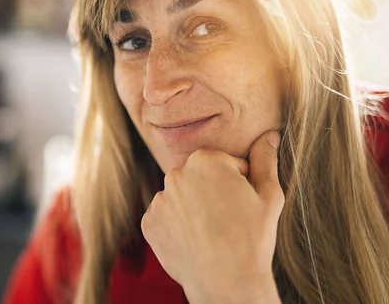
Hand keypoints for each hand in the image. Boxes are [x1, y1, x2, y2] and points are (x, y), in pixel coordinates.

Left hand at [141, 131, 283, 303]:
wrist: (226, 282)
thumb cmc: (252, 237)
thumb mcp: (269, 195)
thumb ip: (265, 160)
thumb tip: (269, 135)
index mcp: (205, 160)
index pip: (226, 164)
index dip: (240, 184)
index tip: (244, 204)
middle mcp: (175, 173)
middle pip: (200, 177)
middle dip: (214, 191)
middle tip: (229, 219)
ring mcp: (159, 199)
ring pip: (182, 197)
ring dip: (194, 208)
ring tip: (212, 232)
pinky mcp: (149, 222)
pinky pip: (166, 217)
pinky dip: (178, 226)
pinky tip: (194, 240)